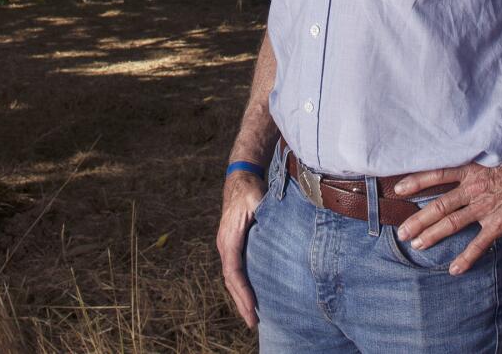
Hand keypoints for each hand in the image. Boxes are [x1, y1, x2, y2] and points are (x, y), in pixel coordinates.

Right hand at [216, 170, 266, 327]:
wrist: (239, 178)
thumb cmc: (250, 189)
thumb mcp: (257, 198)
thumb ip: (263, 212)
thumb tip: (276, 225)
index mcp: (229, 238)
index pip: (234, 271)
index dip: (242, 292)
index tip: (252, 308)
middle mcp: (224, 245)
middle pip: (231, 281)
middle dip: (241, 302)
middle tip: (253, 323)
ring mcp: (227, 246)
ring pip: (232, 278)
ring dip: (240, 298)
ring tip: (252, 317)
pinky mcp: (232, 246)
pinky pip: (235, 271)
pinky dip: (241, 287)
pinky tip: (251, 296)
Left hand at [390, 152, 501, 275]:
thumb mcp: (493, 161)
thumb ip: (475, 171)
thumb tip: (461, 176)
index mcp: (471, 171)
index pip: (437, 175)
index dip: (416, 182)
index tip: (398, 190)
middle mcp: (474, 189)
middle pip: (438, 205)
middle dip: (417, 219)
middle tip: (402, 231)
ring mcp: (485, 207)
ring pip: (452, 223)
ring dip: (432, 235)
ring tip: (417, 245)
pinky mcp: (498, 224)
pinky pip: (478, 244)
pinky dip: (465, 258)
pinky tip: (454, 269)